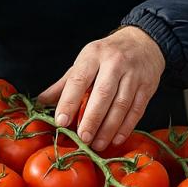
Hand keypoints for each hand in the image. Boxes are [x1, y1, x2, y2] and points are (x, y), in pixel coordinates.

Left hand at [37, 26, 165, 150]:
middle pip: (102, 94)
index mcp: (93, 56)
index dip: (68, 102)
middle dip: (91, 119)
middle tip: (82, 138)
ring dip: (108, 128)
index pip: (78, 80)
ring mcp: (133, 75)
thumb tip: (40, 101)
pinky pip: (137, 109)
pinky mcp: (147, 86)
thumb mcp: (84, 62)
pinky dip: (126, 127)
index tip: (61, 121)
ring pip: (121, 104)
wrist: (142, 42)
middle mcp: (114, 63)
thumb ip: (64, 83)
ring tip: (97, 144)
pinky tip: (116, 139)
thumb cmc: (107, 56)